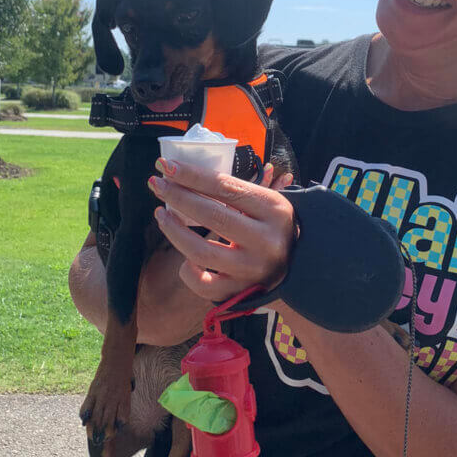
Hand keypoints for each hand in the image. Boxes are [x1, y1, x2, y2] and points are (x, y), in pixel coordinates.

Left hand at [148, 159, 295, 301]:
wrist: (300, 262)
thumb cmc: (271, 223)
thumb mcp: (264, 200)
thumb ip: (232, 188)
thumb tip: (184, 170)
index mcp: (273, 209)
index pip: (225, 187)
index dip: (192, 176)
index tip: (165, 165)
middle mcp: (266, 240)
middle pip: (212, 215)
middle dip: (178, 196)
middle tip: (156, 184)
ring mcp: (254, 269)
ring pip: (202, 251)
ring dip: (174, 231)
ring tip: (161, 215)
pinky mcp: (242, 291)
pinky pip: (204, 286)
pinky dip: (189, 272)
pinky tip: (184, 259)